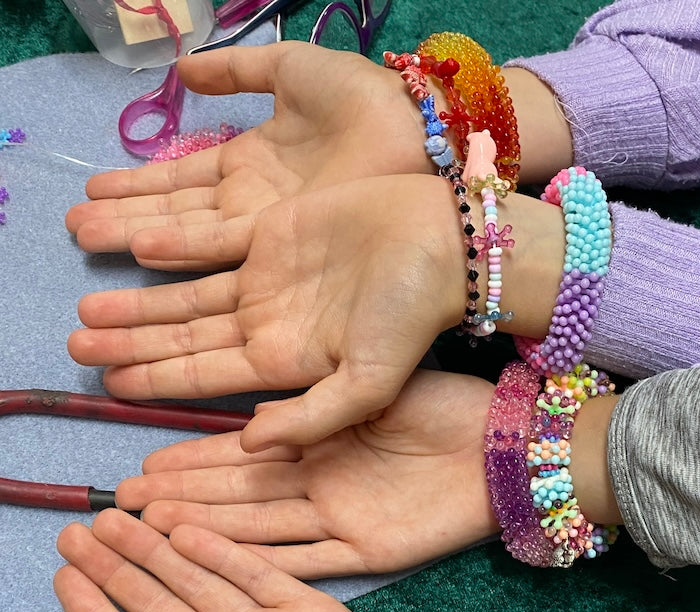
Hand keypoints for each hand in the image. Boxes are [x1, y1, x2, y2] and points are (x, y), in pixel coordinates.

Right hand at [65, 43, 435, 269]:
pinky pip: (225, 250)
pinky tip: (141, 251)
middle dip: (125, 221)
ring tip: (91, 243)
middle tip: (75, 231)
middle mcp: (253, 205)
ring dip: (138, 241)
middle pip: (176, 216)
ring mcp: (270, 232)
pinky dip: (183, 249)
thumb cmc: (366, 101)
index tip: (94, 192)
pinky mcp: (290, 248)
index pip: (182, 180)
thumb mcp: (295, 71)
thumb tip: (184, 70)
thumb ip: (240, 72)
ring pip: (190, 239)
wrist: (422, 135)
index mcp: (252, 165)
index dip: (139, 186)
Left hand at [69, 175, 471, 448]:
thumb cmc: (413, 317)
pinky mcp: (270, 238)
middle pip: (187, 342)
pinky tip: (129, 256)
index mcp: (289, 367)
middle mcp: (272, 329)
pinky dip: (170, 253)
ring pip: (189, 298)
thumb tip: (247, 446)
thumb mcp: (370, 383)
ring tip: (85, 316)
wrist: (445, 243)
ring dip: (140, 307)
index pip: (208, 383)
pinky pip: (208, 248)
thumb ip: (311, 419)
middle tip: (75, 352)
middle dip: (133, 349)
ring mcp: (268, 284)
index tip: (109, 391)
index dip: (158, 389)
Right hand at [116, 370, 499, 578]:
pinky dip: (260, 561)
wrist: (509, 448)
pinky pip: (304, 562)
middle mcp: (322, 484)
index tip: (144, 460)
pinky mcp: (369, 552)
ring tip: (147, 529)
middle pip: (238, 496)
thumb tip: (255, 418)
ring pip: (257, 529)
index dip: (194, 459)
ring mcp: (342, 520)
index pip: (243, 454)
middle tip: (123, 502)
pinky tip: (212, 561)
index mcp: (324, 441)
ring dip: (204, 531)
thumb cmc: (450, 407)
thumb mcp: (375, 389)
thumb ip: (316, 406)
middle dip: (182, 498)